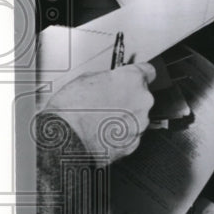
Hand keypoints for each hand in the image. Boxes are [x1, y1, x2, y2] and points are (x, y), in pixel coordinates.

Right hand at [41, 63, 156, 163]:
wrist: (65, 138)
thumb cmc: (71, 110)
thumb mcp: (86, 79)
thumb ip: (109, 78)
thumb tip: (111, 81)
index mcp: (132, 79)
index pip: (148, 71)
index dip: (138, 76)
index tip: (133, 79)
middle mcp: (142, 100)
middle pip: (141, 96)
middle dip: (128, 98)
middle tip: (108, 102)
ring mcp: (140, 123)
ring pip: (137, 117)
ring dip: (124, 117)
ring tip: (101, 119)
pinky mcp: (134, 142)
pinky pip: (130, 135)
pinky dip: (120, 134)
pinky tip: (103, 132)